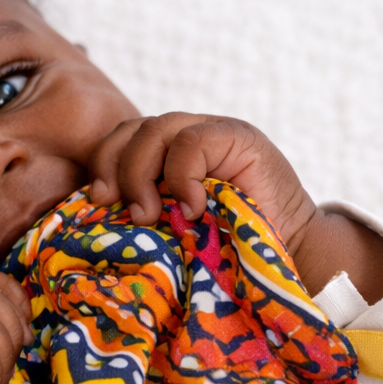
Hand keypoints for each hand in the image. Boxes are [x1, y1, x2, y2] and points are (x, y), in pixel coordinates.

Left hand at [88, 113, 317, 250]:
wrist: (284, 254)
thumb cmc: (226, 250)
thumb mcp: (173, 231)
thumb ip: (145, 213)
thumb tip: (98, 216)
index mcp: (166, 157)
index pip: (121, 141)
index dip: (103, 164)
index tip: (98, 202)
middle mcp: (187, 137)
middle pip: (132, 131)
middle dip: (117, 170)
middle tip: (127, 214)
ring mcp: (213, 132)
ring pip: (156, 129)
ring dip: (142, 174)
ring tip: (151, 216)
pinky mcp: (238, 137)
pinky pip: (191, 142)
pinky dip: (182, 177)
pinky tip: (192, 208)